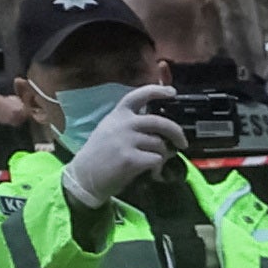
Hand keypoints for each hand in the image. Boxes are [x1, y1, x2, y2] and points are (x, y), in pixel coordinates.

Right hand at [61, 84, 182, 216]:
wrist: (85, 176)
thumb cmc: (101, 154)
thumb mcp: (111, 130)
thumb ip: (132, 124)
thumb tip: (162, 129)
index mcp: (118, 114)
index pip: (138, 95)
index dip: (157, 91)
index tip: (172, 91)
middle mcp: (122, 124)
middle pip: (159, 122)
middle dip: (176, 132)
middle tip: (182, 143)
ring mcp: (126, 141)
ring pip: (160, 145)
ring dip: (163, 155)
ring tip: (153, 162)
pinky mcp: (130, 159)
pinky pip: (157, 160)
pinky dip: (158, 168)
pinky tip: (150, 172)